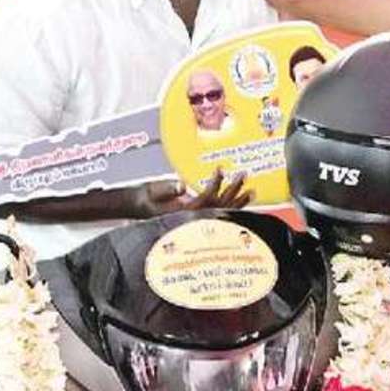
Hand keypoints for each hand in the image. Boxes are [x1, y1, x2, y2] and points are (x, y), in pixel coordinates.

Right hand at [134, 170, 254, 216]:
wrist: (138, 209)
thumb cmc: (144, 199)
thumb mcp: (151, 191)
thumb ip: (166, 189)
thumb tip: (181, 187)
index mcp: (183, 214)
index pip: (206, 199)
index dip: (215, 185)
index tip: (219, 170)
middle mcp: (194, 220)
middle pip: (220, 206)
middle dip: (233, 191)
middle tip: (243, 176)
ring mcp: (198, 221)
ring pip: (223, 212)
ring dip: (238, 201)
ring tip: (251, 190)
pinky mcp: (199, 219)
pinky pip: (220, 214)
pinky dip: (233, 208)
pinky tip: (242, 200)